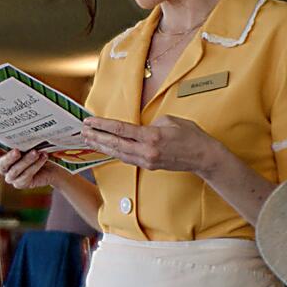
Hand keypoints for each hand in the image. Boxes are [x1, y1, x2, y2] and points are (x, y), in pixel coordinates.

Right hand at [0, 142, 61, 189]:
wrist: (50, 168)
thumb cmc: (37, 152)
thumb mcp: (30, 145)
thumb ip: (24, 141)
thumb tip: (25, 131)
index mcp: (2, 155)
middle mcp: (4, 167)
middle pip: (2, 164)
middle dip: (9, 157)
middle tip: (17, 151)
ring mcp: (11, 177)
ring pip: (15, 170)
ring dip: (27, 160)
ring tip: (36, 152)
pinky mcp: (20, 184)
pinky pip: (26, 176)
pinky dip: (35, 166)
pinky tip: (43, 158)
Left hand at [81, 115, 226, 177]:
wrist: (204, 157)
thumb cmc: (191, 135)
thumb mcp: (171, 120)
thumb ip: (151, 123)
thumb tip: (138, 128)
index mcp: (152, 137)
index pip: (121, 130)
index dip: (103, 126)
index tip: (90, 121)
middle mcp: (147, 151)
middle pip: (115, 144)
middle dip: (97, 137)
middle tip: (83, 132)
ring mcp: (147, 160)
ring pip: (119, 154)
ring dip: (103, 146)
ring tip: (89, 140)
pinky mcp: (148, 166)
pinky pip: (127, 159)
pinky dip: (114, 152)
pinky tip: (106, 148)